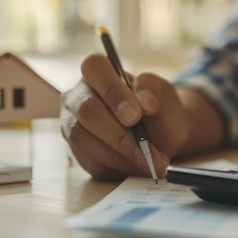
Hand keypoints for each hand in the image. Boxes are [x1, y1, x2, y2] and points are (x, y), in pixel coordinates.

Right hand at [60, 54, 190, 179]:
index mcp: (98, 72)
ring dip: (122, 155)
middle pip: (88, 112)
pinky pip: (91, 162)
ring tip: (152, 162)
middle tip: (148, 150)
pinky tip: (140, 167)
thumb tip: (144, 102)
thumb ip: (153, 89)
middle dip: (120, 135)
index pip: (95, 69)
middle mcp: (78, 97)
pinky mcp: (78, 152)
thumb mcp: (164, 92)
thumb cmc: (159, 107)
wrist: (164, 133)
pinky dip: (119, 168)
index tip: (136, 116)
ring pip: (85, 140)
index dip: (114, 92)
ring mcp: (73, 125)